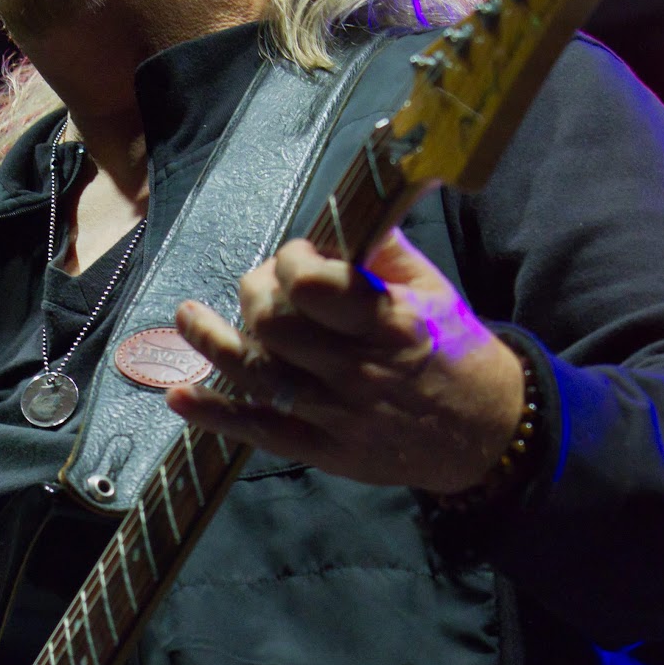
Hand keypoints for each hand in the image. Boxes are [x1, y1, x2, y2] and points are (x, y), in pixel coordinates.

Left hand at [168, 228, 524, 492]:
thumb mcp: (434, 291)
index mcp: (390, 324)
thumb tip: (339, 216)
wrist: (484, 433)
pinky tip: (179, 396)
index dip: (291, 260)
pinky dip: (214, 415)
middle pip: (274, 326)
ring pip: (255, 374)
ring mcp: (336, 413)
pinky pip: (258, 430)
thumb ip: (384, 253)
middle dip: (254, 292)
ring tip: (187, 317)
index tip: (297, 256)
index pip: (313, 285)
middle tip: (260, 285)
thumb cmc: (455, 351)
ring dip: (210, 342)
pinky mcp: (322, 448)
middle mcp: (358, 369)